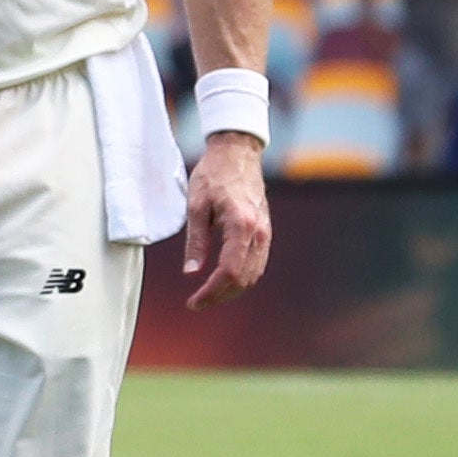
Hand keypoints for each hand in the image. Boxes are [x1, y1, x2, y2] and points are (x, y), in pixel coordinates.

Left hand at [181, 131, 271, 308]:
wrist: (237, 154)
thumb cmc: (213, 176)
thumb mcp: (195, 207)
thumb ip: (195, 241)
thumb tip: (191, 272)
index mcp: (241, 225)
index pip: (230, 271)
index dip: (212, 291)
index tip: (194, 301)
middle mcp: (260, 232)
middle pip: (244, 278)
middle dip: (220, 295)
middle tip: (196, 303)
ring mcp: (266, 232)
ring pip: (254, 273)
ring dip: (232, 289)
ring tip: (207, 295)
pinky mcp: (265, 231)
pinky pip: (257, 262)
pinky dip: (242, 276)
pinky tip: (223, 280)